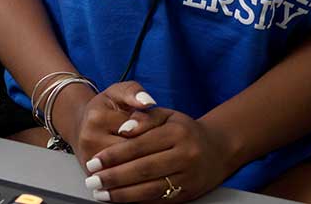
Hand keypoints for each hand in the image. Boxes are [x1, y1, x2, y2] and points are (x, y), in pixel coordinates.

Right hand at [64, 82, 167, 174]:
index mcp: (98, 118)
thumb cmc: (105, 109)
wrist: (82, 125)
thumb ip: (134, 92)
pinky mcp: (91, 175)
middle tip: (166, 152)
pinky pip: (118, 181)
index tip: (165, 134)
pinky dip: (134, 181)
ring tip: (160, 165)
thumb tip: (148, 102)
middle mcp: (90, 140)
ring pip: (127, 170)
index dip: (155, 134)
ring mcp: (89, 160)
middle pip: (132, 153)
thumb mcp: (118, 93)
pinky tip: (146, 177)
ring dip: (145, 170)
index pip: (136, 131)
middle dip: (152, 153)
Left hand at [82, 109, 236, 201]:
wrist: (217, 149)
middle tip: (93, 181)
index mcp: (177, 133)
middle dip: (114, 177)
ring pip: (150, 188)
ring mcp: (188, 177)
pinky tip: (121, 199)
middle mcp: (185, 155)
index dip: (114, 155)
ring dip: (122, 194)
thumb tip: (123, 128)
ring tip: (101, 194)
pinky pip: (159, 199)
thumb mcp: (165, 115)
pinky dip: (137, 201)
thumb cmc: (183, 130)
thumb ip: (143, 118)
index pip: (139, 145)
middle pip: (143, 169)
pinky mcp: (188, 194)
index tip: (94, 161)